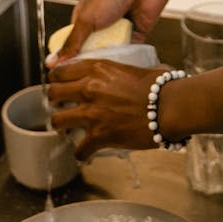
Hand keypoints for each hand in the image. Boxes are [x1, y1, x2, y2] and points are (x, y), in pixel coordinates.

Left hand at [48, 59, 168, 158]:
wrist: (169, 106)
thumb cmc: (159, 85)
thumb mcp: (133, 68)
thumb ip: (117, 71)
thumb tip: (120, 75)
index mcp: (98, 68)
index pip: (62, 69)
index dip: (57, 77)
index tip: (58, 82)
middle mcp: (90, 87)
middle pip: (53, 93)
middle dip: (54, 100)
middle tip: (61, 104)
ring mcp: (92, 112)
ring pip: (57, 120)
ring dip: (61, 125)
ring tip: (66, 128)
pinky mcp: (99, 135)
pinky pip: (79, 149)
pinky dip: (81, 153)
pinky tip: (85, 152)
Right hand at [50, 0, 170, 63]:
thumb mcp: (87, 18)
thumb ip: (72, 41)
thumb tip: (55, 60)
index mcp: (84, 17)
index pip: (72, 43)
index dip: (69, 57)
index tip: (65, 74)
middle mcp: (100, 25)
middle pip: (90, 51)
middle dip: (89, 61)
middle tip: (86, 76)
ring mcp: (117, 31)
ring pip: (108, 55)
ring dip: (107, 60)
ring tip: (104, 73)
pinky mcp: (133, 37)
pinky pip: (126, 54)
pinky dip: (124, 58)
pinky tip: (121, 67)